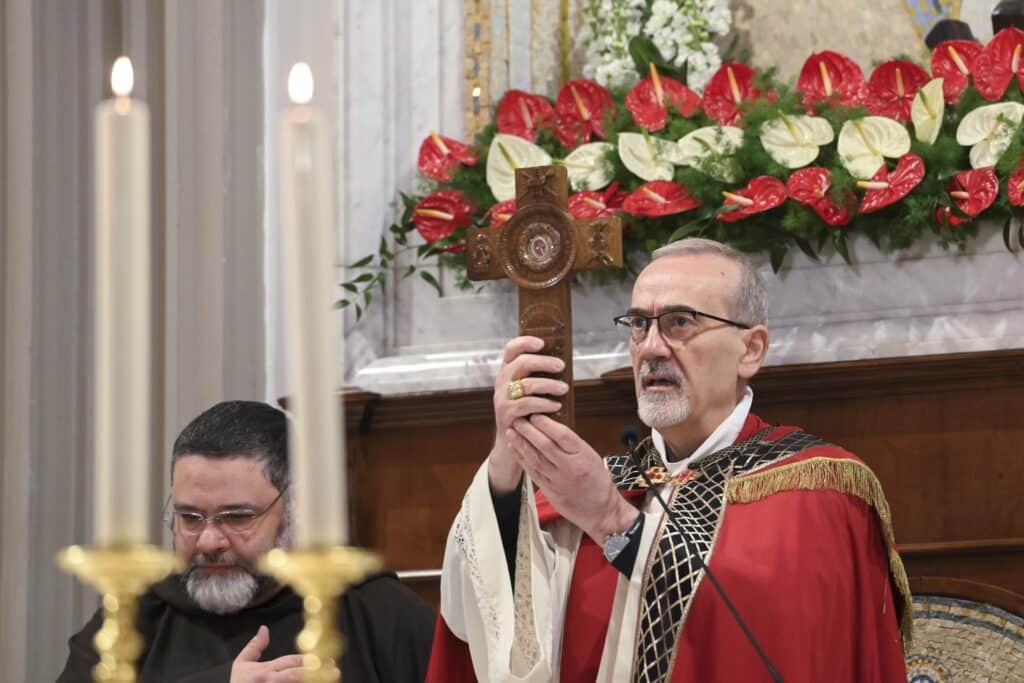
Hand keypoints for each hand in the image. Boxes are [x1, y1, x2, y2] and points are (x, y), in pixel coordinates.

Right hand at [230, 625, 327, 681]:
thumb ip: (254, 647)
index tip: (322, 657)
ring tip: (332, 677)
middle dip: (316, 670)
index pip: (289, 661)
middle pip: (296, 675)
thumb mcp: (241, 665)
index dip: (307, 659)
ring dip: (315, 681)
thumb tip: (264, 629)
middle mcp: (271, 682)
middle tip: (334, 667)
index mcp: (264, 671)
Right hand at [488, 336, 567, 493]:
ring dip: (548, 385)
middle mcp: (502, 383)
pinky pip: (526, 405)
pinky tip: (555, 406)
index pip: (510, 350)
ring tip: (564, 389)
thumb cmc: (527, 416)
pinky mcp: (506, 414)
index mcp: (508, 373)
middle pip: (520, 363)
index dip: (524, 342)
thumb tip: (562, 365)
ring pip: (526, 384)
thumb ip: (539, 378)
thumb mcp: (530, 394)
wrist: (512, 445)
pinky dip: (543, 404)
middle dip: (543, 362)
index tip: (542, 342)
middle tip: (561, 366)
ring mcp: (502, 399)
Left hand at [508, 414, 636, 542]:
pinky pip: (532, 472)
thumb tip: (553, 429)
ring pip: (535, 458)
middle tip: (518, 419)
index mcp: (583, 456)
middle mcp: (569, 468)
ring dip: (521, 443)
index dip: (546, 424)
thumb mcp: (592, 457)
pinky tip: (515, 449)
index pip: (562, 436)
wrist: (602, 511)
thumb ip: (573, 445)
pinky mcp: (550, 491)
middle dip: (528, 431)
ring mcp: (558, 481)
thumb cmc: (599, 483)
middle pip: (545, 446)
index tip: (535, 415)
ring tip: (511, 432)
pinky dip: (522, 459)